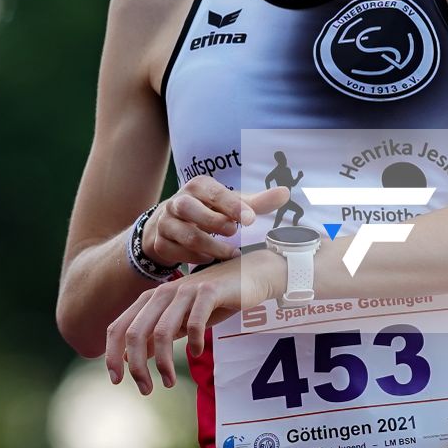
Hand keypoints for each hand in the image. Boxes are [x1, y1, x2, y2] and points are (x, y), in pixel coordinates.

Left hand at [105, 250, 286, 394]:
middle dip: (137, 366)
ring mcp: (185, 291)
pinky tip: (197, 352)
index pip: (119, 327)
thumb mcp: (179, 321)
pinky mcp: (209, 292)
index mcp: (150, 299)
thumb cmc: (212, 302)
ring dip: (163, 362)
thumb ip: (155, 336)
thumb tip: (129, 360)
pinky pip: (194, 322)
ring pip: (162, 331)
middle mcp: (163, 293)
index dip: (113, 354)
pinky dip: (193, 342)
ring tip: (169, 382)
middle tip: (146, 389)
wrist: (248, 275)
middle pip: (136, 332)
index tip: (116, 380)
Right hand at [142, 177, 289, 267]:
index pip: (215, 193)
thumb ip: (258, 202)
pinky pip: (177, 253)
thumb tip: (286, 193)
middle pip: (190, 209)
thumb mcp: (231, 204)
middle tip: (234, 233)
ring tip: (231, 254)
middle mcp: (178, 201)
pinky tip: (210, 260)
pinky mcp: (160, 243)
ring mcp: (166, 222)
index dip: (233, 206)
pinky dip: (196, 258)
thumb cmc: (210, 211)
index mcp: (198, 186)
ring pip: (186, 235)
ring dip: (211, 247)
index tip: (251, 220)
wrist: (170, 223)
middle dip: (213, 222)